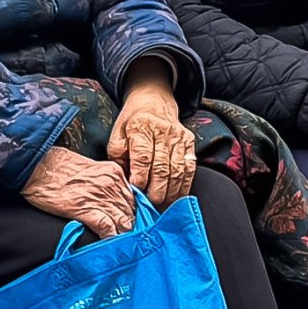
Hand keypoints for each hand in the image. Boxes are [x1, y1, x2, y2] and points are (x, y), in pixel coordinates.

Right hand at [23, 145, 139, 237]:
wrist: (36, 166)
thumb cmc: (57, 167)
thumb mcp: (90, 168)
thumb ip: (105, 181)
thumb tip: (113, 199)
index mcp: (114, 172)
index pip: (134, 198)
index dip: (133, 213)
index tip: (132, 222)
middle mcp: (111, 183)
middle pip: (131, 211)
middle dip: (131, 226)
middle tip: (129, 238)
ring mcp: (100, 196)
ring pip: (123, 221)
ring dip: (123, 234)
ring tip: (122, 245)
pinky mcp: (85, 209)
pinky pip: (107, 228)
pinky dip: (111, 238)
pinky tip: (110, 244)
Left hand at [110, 83, 196, 206]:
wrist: (154, 101)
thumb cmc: (133, 123)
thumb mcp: (118, 136)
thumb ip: (119, 158)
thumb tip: (125, 183)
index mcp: (141, 127)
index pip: (143, 156)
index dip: (141, 177)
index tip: (137, 191)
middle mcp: (162, 131)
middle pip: (162, 167)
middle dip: (156, 190)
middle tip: (150, 206)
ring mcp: (179, 137)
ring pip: (177, 170)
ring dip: (170, 192)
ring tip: (162, 207)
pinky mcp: (189, 143)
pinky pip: (189, 169)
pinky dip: (183, 187)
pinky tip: (176, 198)